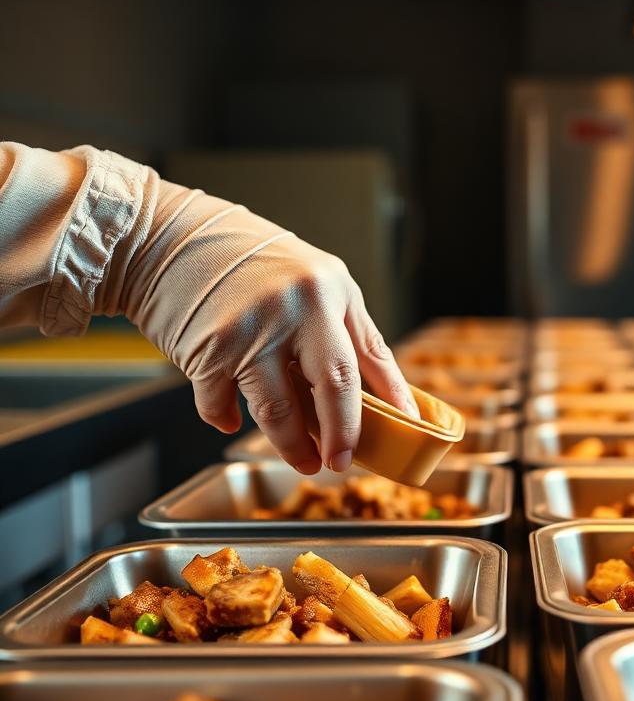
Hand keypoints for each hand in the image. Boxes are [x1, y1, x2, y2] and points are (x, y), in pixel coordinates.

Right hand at [123, 184, 415, 473]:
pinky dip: (226, 419)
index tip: (405, 428)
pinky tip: (230, 420)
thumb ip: (335, 327)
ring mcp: (255, 327)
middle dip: (342, 434)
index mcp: (332, 289)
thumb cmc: (238, 260)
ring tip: (302, 460)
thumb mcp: (306, 278)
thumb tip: (363, 391)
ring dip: (291, 444)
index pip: (372, 354)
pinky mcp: (211, 348)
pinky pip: (223, 406)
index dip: (394, 397)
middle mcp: (300, 305)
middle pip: (336, 386)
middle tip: (342, 461)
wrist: (160, 238)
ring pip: (281, 409)